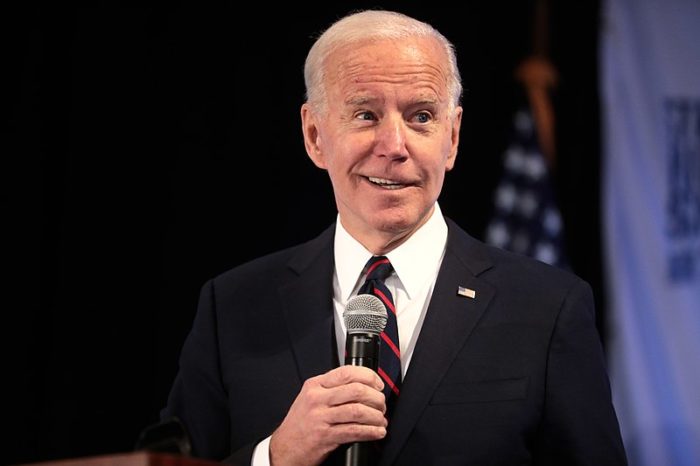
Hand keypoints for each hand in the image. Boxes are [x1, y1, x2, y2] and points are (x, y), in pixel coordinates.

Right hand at [269, 365, 386, 465]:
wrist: (283, 449)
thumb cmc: (299, 424)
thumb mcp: (310, 398)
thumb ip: (331, 389)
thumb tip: (362, 386)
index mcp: (315, 385)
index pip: (347, 372)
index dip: (369, 377)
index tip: (378, 385)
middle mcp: (317, 399)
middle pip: (356, 390)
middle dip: (376, 398)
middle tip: (381, 405)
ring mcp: (320, 418)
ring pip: (358, 410)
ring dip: (376, 416)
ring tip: (381, 420)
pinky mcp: (325, 436)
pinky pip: (354, 431)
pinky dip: (371, 432)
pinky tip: (377, 432)